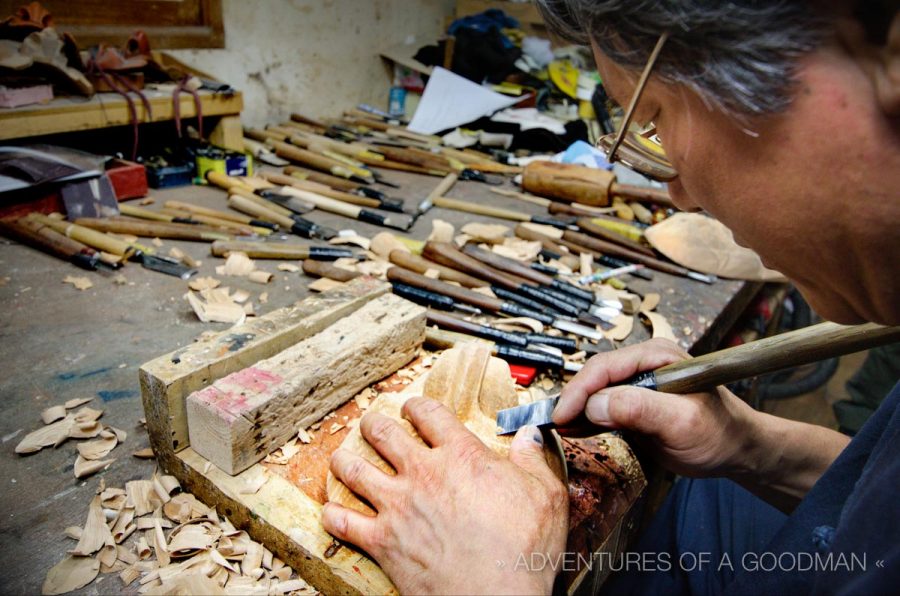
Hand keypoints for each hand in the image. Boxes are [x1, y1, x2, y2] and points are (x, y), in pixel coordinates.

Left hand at [322, 397, 568, 594]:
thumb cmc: (523, 549)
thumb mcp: (545, 494)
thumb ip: (532, 459)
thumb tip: (529, 435)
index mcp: (461, 456)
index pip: (429, 414)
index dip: (418, 406)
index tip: (413, 408)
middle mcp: (423, 473)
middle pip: (383, 433)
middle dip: (374, 424)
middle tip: (373, 424)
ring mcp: (397, 506)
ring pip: (354, 470)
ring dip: (345, 460)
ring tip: (343, 457)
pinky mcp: (382, 541)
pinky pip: (343, 522)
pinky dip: (334, 516)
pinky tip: (333, 512)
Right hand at [554, 339, 758, 477]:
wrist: (737, 450)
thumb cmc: (719, 433)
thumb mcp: (681, 421)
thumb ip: (639, 408)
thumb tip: (595, 403)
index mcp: (656, 355)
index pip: (604, 366)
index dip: (579, 391)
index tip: (562, 415)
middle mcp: (644, 363)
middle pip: (595, 376)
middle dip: (573, 400)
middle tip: (556, 425)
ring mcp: (638, 382)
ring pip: (594, 391)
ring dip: (576, 410)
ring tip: (561, 428)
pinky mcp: (635, 401)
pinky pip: (602, 405)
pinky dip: (586, 418)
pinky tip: (575, 429)